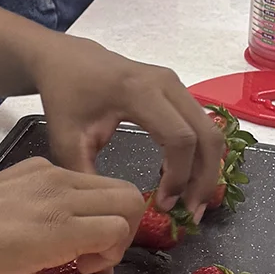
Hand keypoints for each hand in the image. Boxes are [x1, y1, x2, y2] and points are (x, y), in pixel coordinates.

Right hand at [0, 158, 146, 273]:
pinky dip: (110, 254)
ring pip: (129, 205)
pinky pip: (114, 230)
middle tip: (93, 257)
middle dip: (123, 229)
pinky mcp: (63, 226)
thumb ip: (33, 220)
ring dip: (119, 241)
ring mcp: (60, 196)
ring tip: (85, 263)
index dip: (103, 221)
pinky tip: (77, 268)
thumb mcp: (2, 213)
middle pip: (124, 192)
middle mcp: (55, 175)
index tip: (83, 249)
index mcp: (39, 171)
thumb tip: (53, 248)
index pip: (99, 188)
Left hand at [32, 35, 223, 213]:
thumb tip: (114, 211)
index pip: (179, 138)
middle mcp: (165, 83)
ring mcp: (174, 83)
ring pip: (211, 131)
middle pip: (207, 136)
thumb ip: (86, 175)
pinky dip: (200, 154)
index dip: (180, 176)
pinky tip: (179, 176)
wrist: (64, 60)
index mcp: (138, 91)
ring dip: (206, 169)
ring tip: (189, 201)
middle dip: (205, 179)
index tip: (164, 204)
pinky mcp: (176, 89)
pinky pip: (201, 124)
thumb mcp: (66, 138)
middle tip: (192, 213)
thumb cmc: (64, 96)